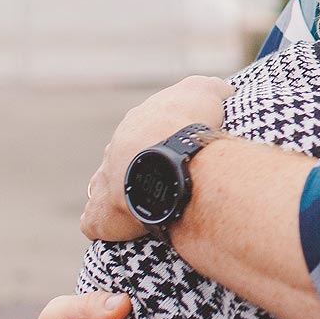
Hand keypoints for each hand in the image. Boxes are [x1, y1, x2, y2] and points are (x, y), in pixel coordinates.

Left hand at [82, 76, 232, 241]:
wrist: (167, 158)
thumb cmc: (187, 125)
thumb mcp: (205, 92)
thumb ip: (211, 88)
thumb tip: (223, 89)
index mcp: (139, 122)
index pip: (144, 129)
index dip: (160, 139)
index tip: (177, 150)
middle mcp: (117, 148)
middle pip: (122, 156)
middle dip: (138, 165)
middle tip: (168, 180)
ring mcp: (106, 180)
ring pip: (107, 186)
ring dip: (123, 194)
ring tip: (153, 207)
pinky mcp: (102, 213)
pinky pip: (96, 220)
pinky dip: (106, 224)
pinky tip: (126, 231)